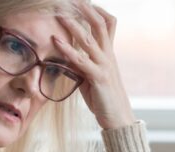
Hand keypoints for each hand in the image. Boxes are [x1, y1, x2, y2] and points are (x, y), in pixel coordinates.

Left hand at [54, 2, 134, 129]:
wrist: (118, 118)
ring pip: (89, 39)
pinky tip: (56, 41)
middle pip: (100, 24)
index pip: (108, 24)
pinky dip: (67, 49)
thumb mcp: (90, 76)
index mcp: (109, 53)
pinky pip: (81, 60)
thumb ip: (81, 63)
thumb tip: (66, 55)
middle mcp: (108, 56)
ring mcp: (105, 65)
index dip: (97, 10)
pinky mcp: (99, 78)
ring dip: (73, 25)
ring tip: (59, 15)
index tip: (83, 1)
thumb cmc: (103, 98)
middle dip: (85, 9)